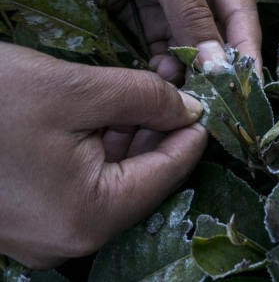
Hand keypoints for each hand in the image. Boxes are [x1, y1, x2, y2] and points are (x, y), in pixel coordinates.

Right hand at [0, 43, 206, 268]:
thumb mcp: (73, 90)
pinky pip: (85, 179)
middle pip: (144, 177)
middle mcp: (72, 236)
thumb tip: (189, 109)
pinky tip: (118, 105)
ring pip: (116, 176)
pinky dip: (104, 143)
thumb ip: (143, 98)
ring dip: (137, 130)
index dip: (193, 132)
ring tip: (155, 82)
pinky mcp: (30, 213)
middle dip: (164, 125)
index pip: (168, 174)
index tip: (209, 98)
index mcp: (89, 216)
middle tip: (178, 80)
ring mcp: (48, 229)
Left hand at [22, 0, 262, 82]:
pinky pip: (163, 57)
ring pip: (192, 58)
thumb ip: (192, 15)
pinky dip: (162, 70)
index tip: (246, 92)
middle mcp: (205, 1)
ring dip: (186, 75)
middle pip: (219, 48)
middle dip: (214, 74)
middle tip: (208, 103)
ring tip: (173, 86)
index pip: (244, 26)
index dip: (247, 60)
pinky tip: (155, 75)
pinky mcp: (148, 27)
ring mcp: (176, 16)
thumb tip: (216, 64)